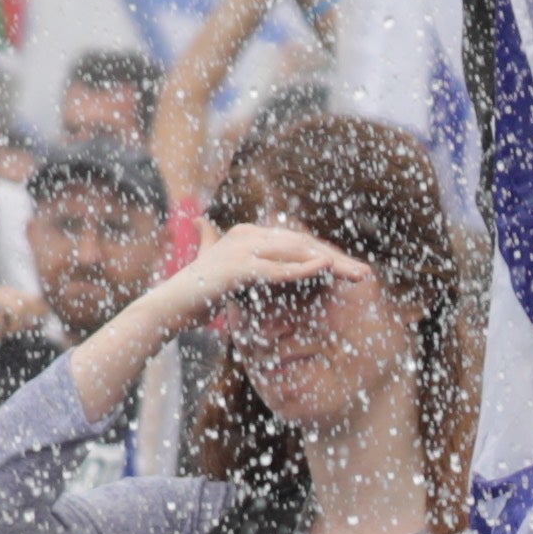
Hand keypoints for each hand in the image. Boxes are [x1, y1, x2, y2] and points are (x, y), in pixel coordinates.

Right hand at [157, 219, 370, 329]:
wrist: (167, 309)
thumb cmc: (194, 294)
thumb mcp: (215, 266)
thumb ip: (220, 248)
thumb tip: (205, 224)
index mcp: (247, 233)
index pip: (296, 243)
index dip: (324, 255)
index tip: (350, 271)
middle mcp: (247, 234)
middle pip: (302, 245)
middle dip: (336, 259)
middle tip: (364, 274)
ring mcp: (242, 248)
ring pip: (296, 253)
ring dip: (331, 263)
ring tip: (357, 274)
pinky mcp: (238, 268)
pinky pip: (278, 268)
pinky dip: (304, 267)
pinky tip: (328, 268)